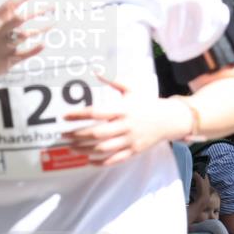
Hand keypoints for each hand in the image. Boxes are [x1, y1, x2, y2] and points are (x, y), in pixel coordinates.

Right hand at [0, 0, 45, 90]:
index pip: (12, 3)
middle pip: (22, 19)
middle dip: (39, 12)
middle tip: (54, 6)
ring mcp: (3, 47)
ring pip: (26, 35)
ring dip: (41, 29)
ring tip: (53, 24)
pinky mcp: (8, 61)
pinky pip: (26, 54)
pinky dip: (35, 49)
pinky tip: (44, 43)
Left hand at [63, 76, 193, 165]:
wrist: (170, 120)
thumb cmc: (148, 103)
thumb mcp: (132, 89)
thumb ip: (113, 80)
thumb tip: (96, 71)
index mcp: (123, 109)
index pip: (96, 112)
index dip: (78, 115)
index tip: (64, 116)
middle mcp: (126, 126)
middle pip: (96, 133)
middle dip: (77, 135)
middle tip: (63, 135)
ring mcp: (130, 140)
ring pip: (103, 148)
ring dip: (84, 149)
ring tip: (72, 147)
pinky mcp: (135, 151)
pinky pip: (116, 159)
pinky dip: (101, 162)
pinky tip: (89, 160)